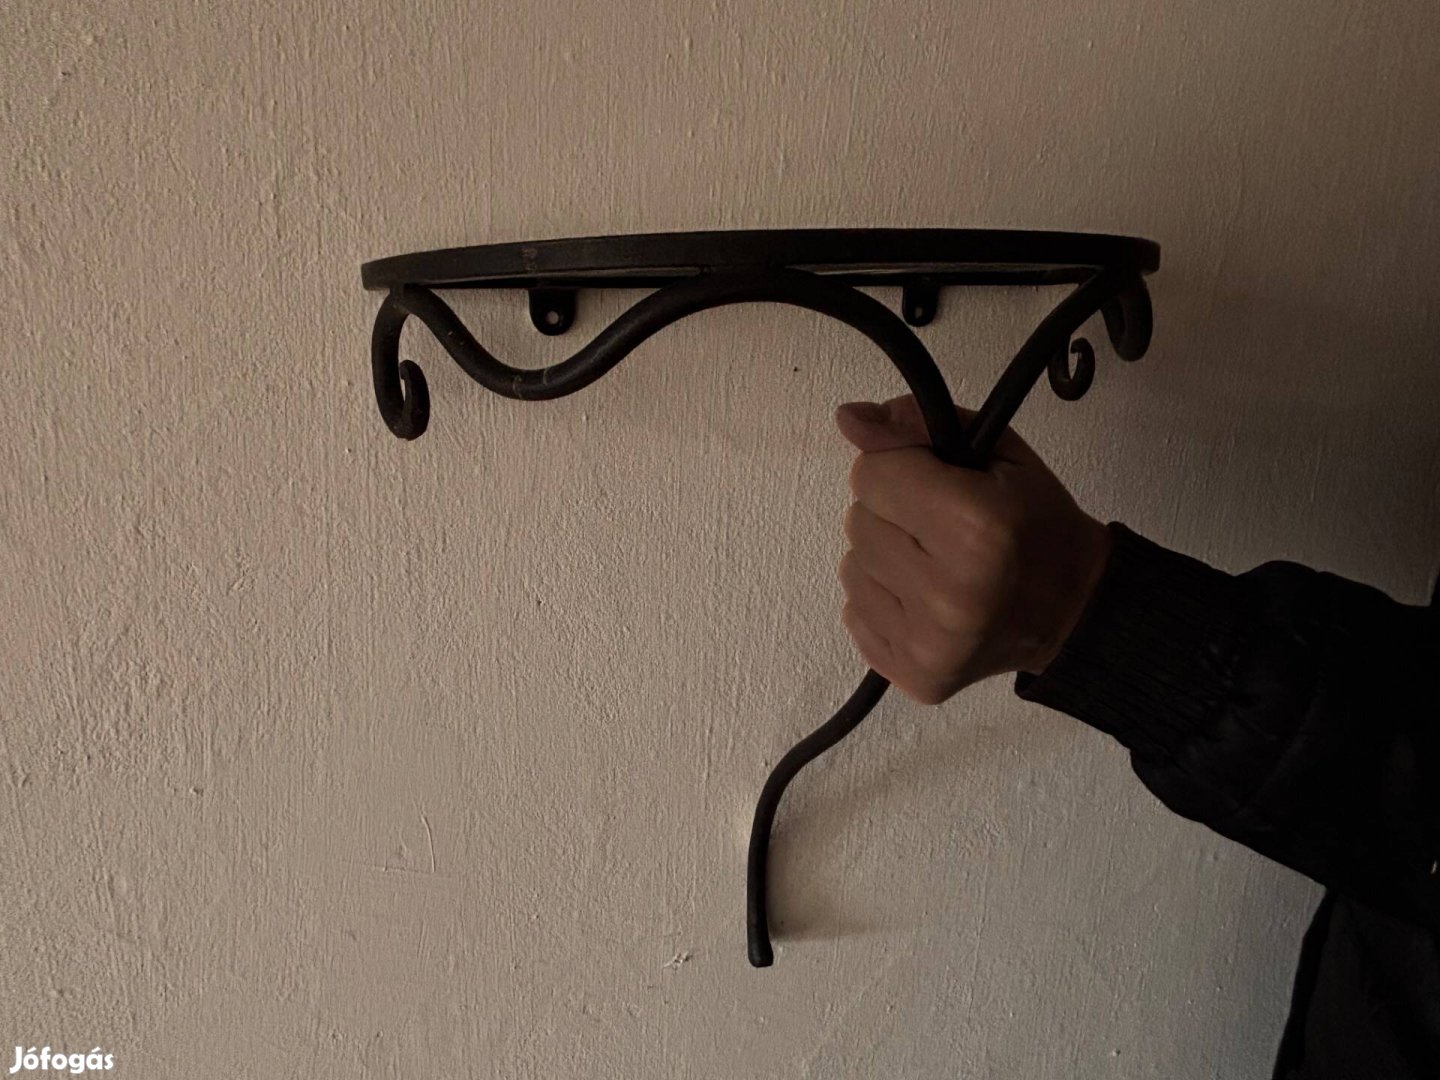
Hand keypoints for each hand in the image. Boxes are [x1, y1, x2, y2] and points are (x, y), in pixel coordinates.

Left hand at [834, 393, 1112, 705]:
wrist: (1073, 610)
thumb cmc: (1038, 526)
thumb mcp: (997, 453)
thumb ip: (917, 426)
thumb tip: (850, 418)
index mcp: (975, 528)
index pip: (870, 474)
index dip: (900, 468)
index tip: (935, 482)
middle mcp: (948, 592)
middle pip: (857, 520)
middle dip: (892, 513)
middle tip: (941, 527)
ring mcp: (929, 642)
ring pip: (852, 566)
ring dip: (886, 557)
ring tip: (936, 563)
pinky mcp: (915, 673)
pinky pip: (855, 613)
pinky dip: (885, 599)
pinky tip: (928, 598)